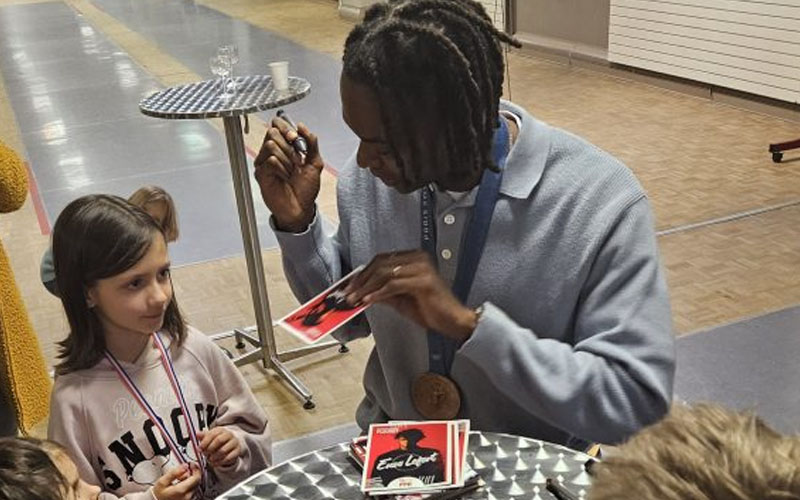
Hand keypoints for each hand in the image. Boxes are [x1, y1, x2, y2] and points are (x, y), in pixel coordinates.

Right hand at [152, 464, 199, 499]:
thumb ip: (174, 472)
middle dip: (192, 474)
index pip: (196, 478)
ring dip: (190, 479)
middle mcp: (187, 496)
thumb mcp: (162, 481)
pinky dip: (189, 485)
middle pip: (197, 481)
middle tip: (183, 471)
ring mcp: (189, 499)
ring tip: (179, 480)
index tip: (192, 464)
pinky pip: (193, 490)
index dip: (196, 469)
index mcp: (181, 490)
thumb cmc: (158, 494)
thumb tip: (185, 466)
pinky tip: (181, 485)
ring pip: (195, 485)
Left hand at [198, 427, 240, 468]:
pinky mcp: (237, 451)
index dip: (205, 442)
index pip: (212, 434)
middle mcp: (229, 435)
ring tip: (209, 459)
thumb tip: (197, 434)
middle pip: (219, 441)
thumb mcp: (211, 436)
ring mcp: (234, 443)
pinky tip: (215, 463)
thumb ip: (203, 436)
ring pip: (223, 450)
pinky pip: (228, 458)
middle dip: (210, 449)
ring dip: (214, 456)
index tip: (199, 448)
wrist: (232, 443)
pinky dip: (220, 462)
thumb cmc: (219, 440)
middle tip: (205, 454)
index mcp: (221, 430)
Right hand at [253, 117, 323, 231]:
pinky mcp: (261, 173)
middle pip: (272, 132)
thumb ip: (311, 142)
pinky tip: (285, 177)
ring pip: (271, 145)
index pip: (277, 125)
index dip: (286, 127)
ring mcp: (265, 162)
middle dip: (289, 145)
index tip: (295, 138)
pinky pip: (270, 160)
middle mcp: (272, 152)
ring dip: (287, 159)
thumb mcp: (315, 162)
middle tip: (298, 160)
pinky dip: (282, 168)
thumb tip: (301, 126)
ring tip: (292, 172)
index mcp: (284, 147)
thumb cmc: (306, 188)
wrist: (301, 208)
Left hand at [344, 250, 477, 339]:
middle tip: (348, 293)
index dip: (363, 272)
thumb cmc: (432, 311)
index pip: (382, 260)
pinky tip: (368, 300)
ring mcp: (422, 268)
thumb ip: (383, 292)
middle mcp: (418, 258)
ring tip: (355, 299)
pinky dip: (378, 293)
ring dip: (366, 287)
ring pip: (385, 273)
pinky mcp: (424, 281)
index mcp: (414, 258)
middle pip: (381, 263)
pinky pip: (394, 285)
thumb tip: (362, 291)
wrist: (454, 321)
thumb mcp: (401, 300)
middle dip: (361, 279)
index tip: (350, 285)